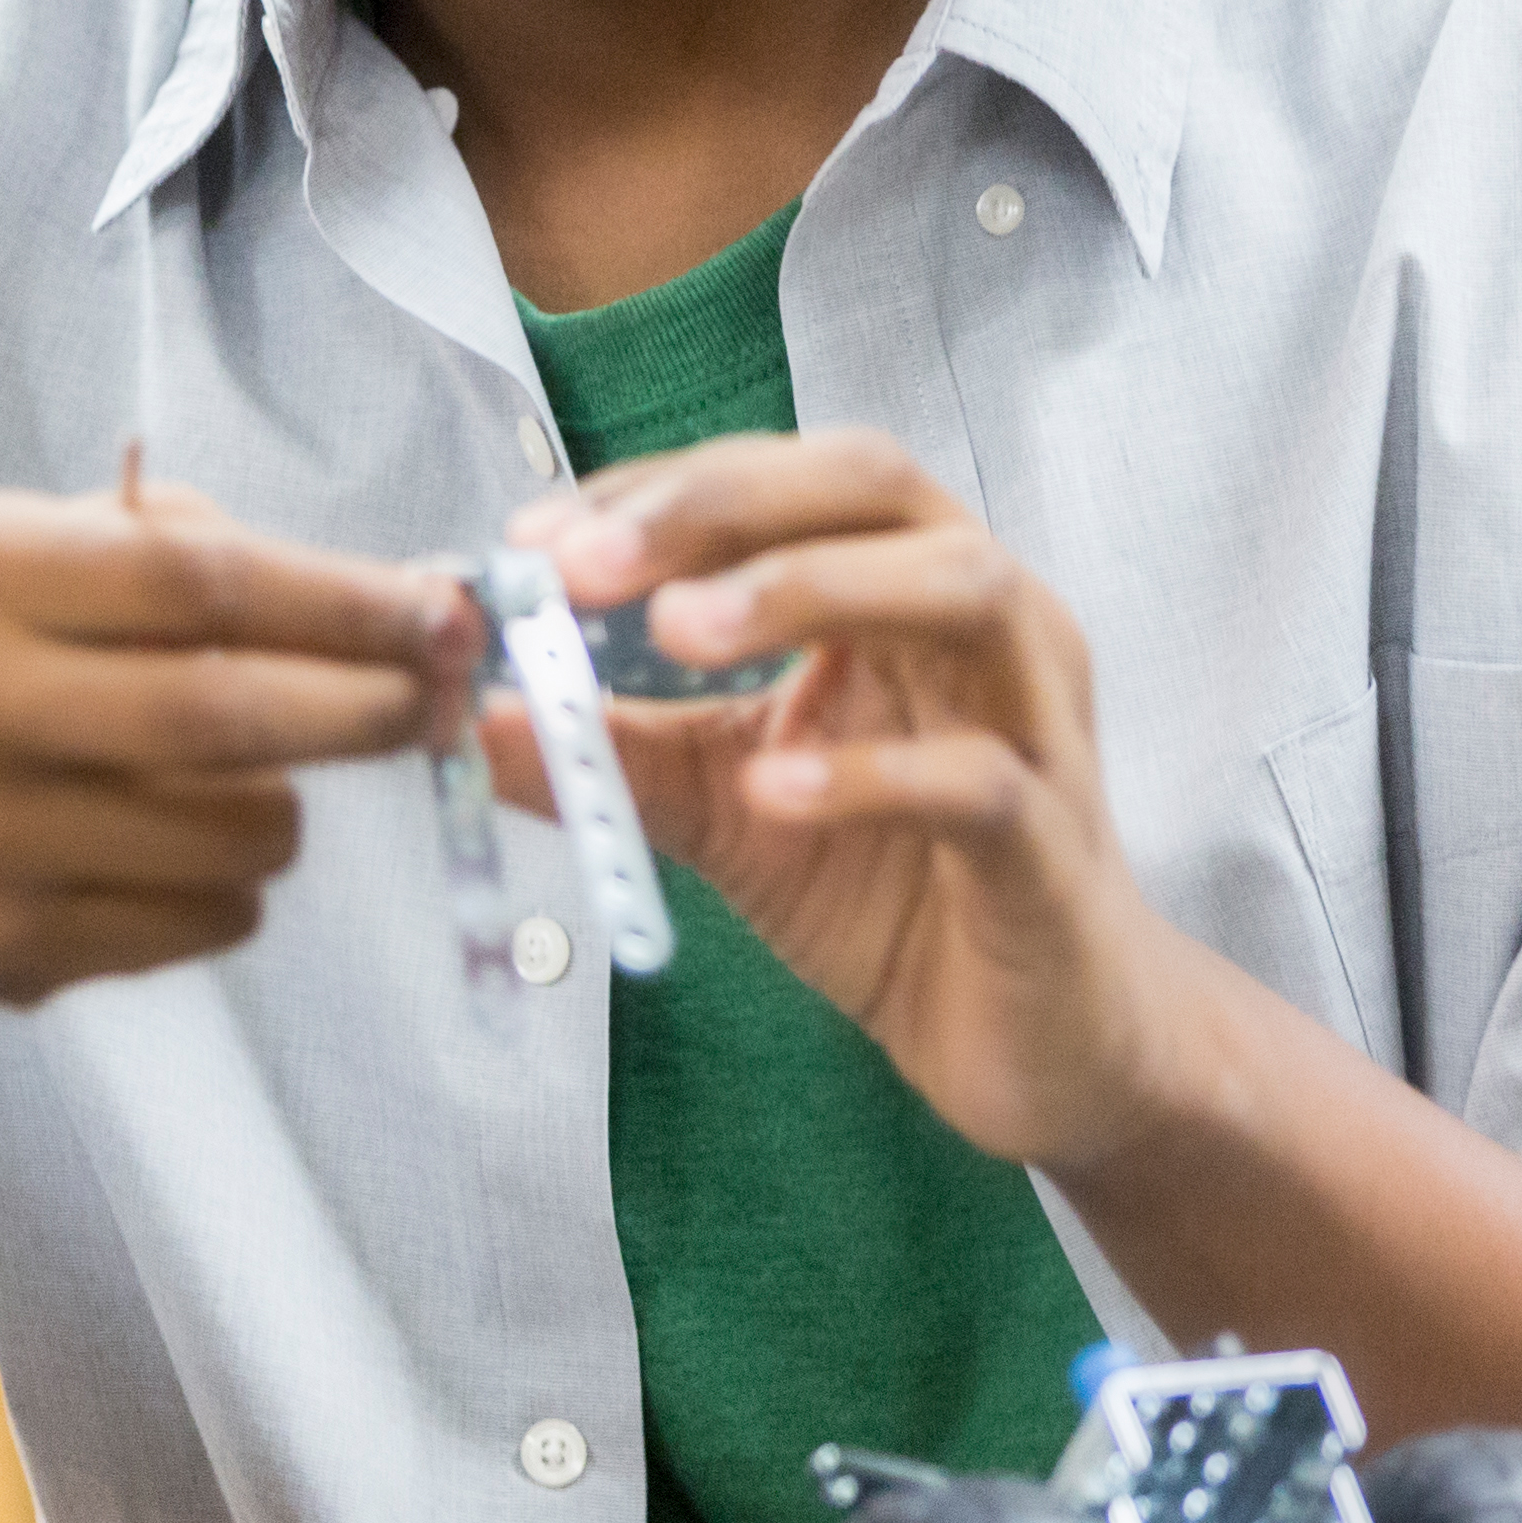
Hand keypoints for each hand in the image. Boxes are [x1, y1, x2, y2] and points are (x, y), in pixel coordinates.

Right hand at [0, 485, 472, 1021]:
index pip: (194, 578)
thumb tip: (389, 599)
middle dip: (365, 709)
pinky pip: (195, 922)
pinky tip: (174, 856)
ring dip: (286, 810)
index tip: (445, 609)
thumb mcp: (17, 559)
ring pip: (229, 835)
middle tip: (443, 703)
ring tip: (251, 785)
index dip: (340, 598)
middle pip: (223, 715)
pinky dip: (230, 889)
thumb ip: (172, 552)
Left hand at [488, 428, 1222, 1171]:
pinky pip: (977, 779)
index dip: (656, 492)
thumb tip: (468, 711)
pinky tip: (768, 791)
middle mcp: (985, 622)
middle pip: (874, 484)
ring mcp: (1034, 722)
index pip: (781, 477)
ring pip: (958, 589)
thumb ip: (610, 755)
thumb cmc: (893, 893)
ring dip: (807, 590)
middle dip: (721, 504)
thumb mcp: (722, 810)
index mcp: (900, 587)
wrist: (1042, 1044)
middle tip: (584, 567)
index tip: (532, 542)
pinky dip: (867, 774)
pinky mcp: (1053, 844)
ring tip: (674, 632)